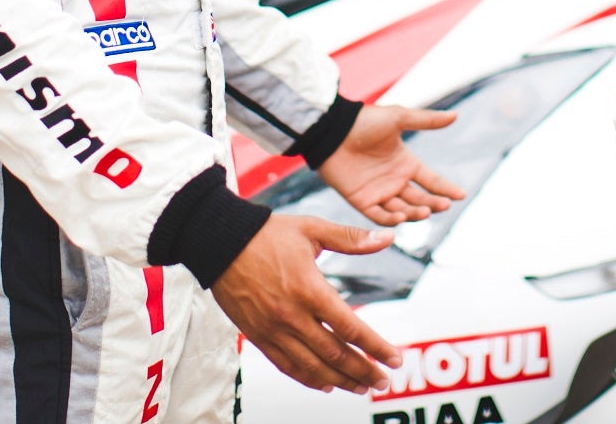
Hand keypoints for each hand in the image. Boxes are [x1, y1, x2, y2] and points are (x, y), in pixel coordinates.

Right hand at [211, 215, 401, 394]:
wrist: (220, 242)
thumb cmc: (267, 233)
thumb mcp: (312, 228)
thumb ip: (351, 238)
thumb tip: (388, 237)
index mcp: (309, 289)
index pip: (350, 328)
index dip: (376, 347)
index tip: (395, 359)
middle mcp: (292, 315)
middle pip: (335, 354)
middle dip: (363, 371)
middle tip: (384, 382)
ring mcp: (273, 329)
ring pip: (312, 366)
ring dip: (341, 381)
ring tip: (361, 387)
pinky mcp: (258, 336)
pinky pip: (287, 365)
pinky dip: (309, 379)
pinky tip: (327, 384)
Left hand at [318, 105, 465, 225]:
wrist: (333, 130)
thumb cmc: (364, 121)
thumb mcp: (398, 118)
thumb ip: (426, 120)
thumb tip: (456, 116)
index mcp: (406, 163)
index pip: (432, 180)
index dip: (446, 188)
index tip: (461, 195)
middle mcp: (395, 180)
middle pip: (421, 199)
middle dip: (434, 204)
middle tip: (443, 205)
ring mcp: (379, 192)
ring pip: (404, 210)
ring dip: (416, 213)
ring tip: (425, 211)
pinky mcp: (362, 201)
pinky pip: (379, 216)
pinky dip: (391, 219)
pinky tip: (401, 216)